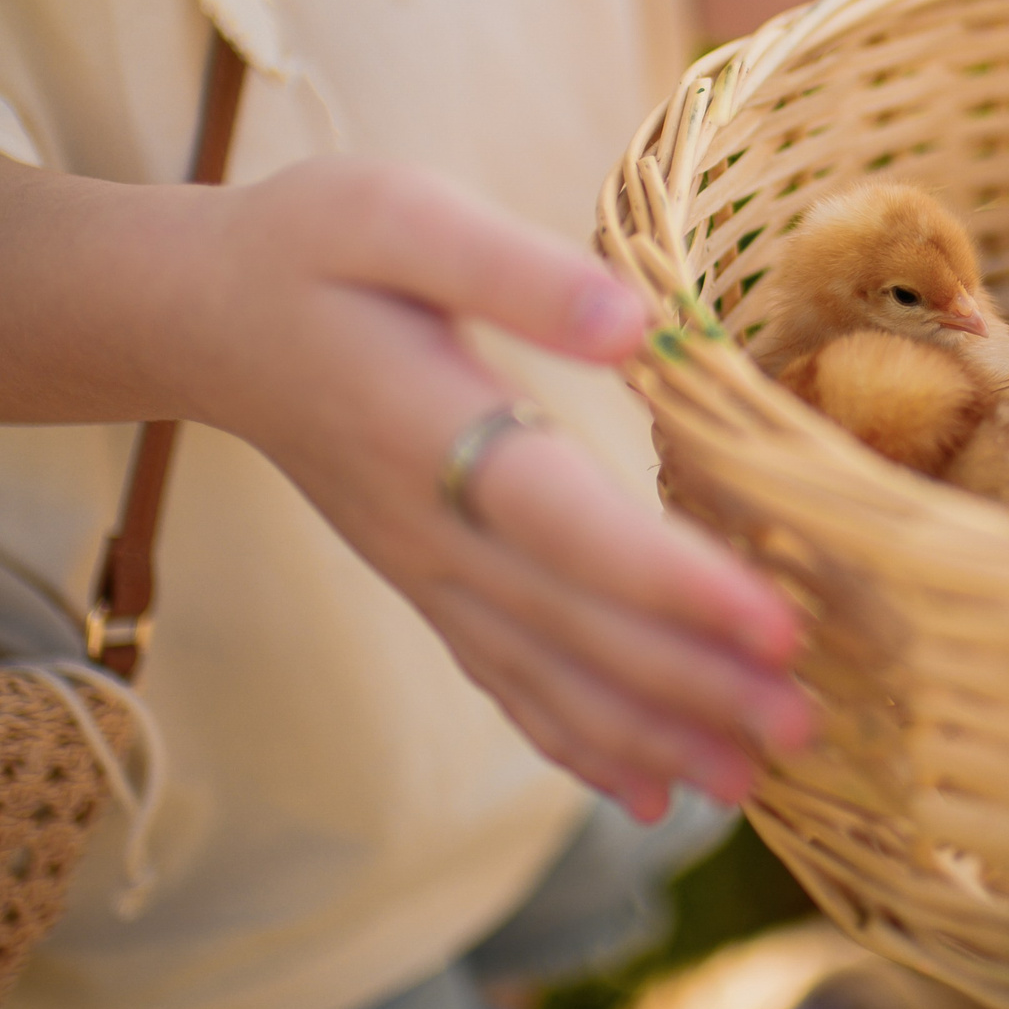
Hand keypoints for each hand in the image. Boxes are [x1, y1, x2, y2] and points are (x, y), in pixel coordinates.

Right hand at [188, 157, 814, 823]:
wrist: (198, 317)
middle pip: (579, 629)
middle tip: (810, 725)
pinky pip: (510, 686)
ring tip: (757, 779)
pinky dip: (583, 747)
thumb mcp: (398, 214)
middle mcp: (435, 532)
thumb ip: (512, 269)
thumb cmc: (310, 249)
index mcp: (437, 433)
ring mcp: (428, 574)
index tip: (774, 623)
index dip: (674, 583)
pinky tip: (652, 794)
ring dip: (656, 736)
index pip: (572, 529)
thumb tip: (635, 321)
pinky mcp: (428, 588)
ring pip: (550, 679)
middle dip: (698, 686)